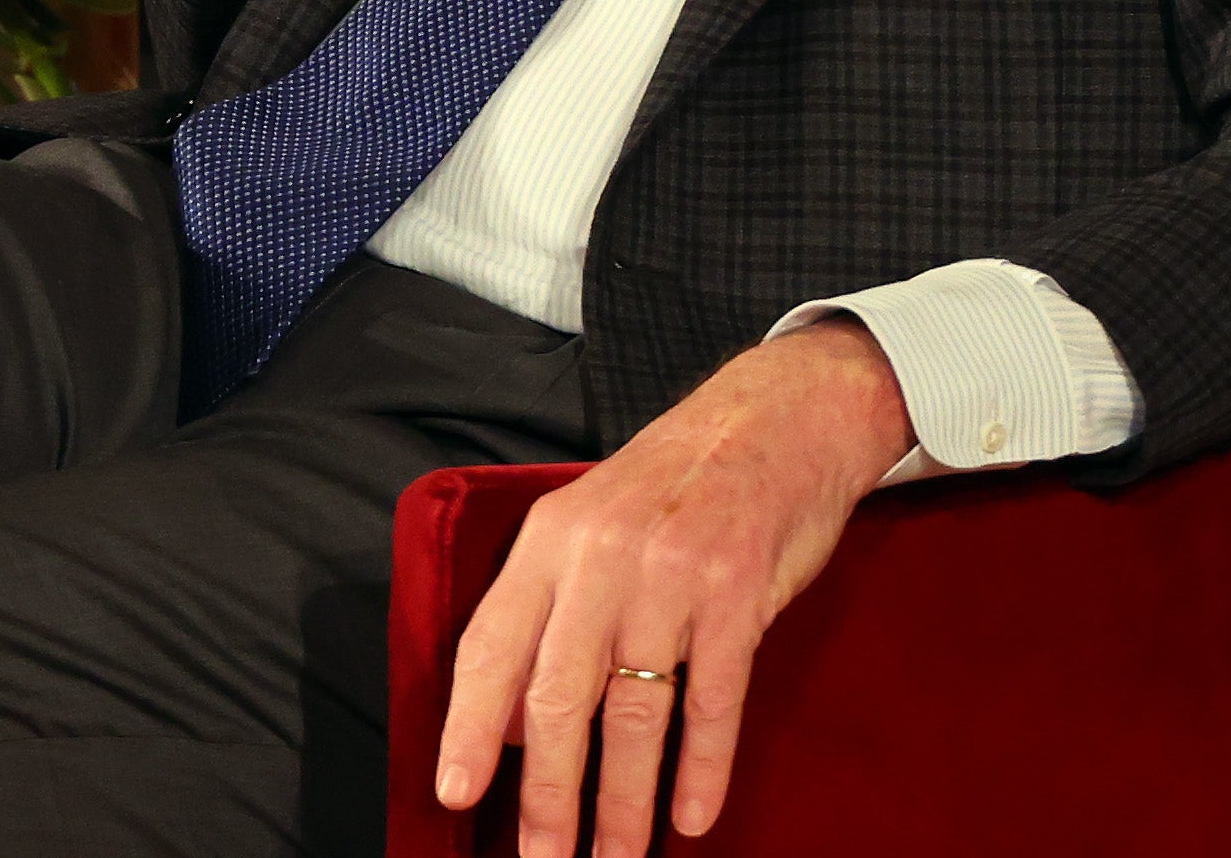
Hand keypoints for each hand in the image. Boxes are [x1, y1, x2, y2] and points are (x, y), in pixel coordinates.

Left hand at [436, 320, 910, 853]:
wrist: (775, 416)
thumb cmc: (675, 483)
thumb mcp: (592, 525)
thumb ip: (550, 614)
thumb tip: (511, 724)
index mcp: (552, 538)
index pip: (492, 644)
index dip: (469, 726)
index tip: (455, 792)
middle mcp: (603, 556)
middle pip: (559, 696)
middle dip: (548, 795)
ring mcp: (673, 574)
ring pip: (636, 713)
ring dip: (624, 803)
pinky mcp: (738, 592)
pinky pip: (713, 699)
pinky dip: (701, 766)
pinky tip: (691, 814)